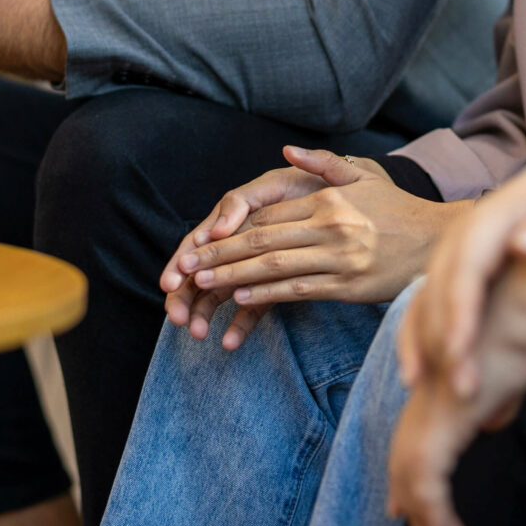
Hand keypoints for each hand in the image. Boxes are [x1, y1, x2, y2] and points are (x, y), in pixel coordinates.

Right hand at [160, 150, 337, 346]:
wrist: (354, 197)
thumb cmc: (311, 183)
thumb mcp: (277, 184)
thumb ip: (244, 200)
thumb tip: (217, 229)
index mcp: (234, 217)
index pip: (198, 242)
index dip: (181, 262)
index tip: (170, 282)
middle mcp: (239, 242)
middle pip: (200, 271)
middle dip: (184, 295)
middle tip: (176, 317)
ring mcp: (255, 265)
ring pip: (220, 292)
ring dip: (204, 313)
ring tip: (197, 333)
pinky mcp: (274, 283)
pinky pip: (253, 306)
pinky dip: (240, 324)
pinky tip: (229, 342)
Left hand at [164, 146, 457, 349]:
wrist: (439, 242)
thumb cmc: (398, 210)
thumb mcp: (363, 177)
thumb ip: (322, 163)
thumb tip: (287, 149)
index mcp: (329, 201)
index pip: (267, 216)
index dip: (228, 230)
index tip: (199, 241)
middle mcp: (332, 227)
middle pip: (262, 242)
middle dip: (220, 256)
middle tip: (187, 268)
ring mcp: (340, 258)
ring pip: (275, 268)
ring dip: (235, 277)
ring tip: (205, 284)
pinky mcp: (348, 286)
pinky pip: (299, 289)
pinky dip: (269, 293)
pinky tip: (244, 297)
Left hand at [388, 270, 525, 525]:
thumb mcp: (511, 367)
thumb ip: (497, 393)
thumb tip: (494, 418)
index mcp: (440, 374)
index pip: (418, 430)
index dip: (412, 468)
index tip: (408, 504)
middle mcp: (427, 387)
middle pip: (408, 454)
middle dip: (411, 501)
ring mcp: (431, 401)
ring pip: (413, 473)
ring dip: (426, 519)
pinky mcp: (444, 417)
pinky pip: (428, 479)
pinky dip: (434, 514)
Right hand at [398, 158, 525, 398]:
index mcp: (486, 222)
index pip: (466, 269)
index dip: (459, 310)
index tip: (460, 351)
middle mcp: (456, 241)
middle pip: (439, 292)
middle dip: (442, 340)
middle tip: (460, 389)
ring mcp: (448, 258)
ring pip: (424, 303)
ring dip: (423, 346)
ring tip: (425, 390)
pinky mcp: (449, 277)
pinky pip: (422, 309)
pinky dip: (416, 341)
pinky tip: (415, 378)